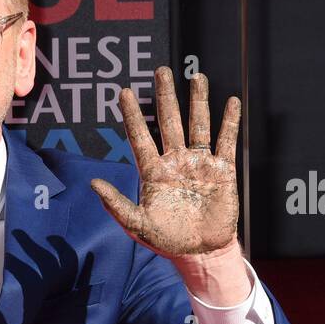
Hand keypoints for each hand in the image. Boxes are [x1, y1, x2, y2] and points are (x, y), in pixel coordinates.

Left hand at [90, 66, 239, 259]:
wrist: (200, 253)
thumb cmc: (167, 240)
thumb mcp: (138, 225)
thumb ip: (117, 204)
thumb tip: (93, 184)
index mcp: (153, 172)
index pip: (140, 137)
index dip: (133, 115)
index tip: (124, 92)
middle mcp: (175, 162)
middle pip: (169, 122)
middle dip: (166, 97)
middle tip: (162, 71)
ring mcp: (199, 164)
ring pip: (198, 125)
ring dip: (198, 101)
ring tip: (196, 75)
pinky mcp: (223, 171)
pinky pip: (226, 142)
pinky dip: (229, 122)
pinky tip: (231, 101)